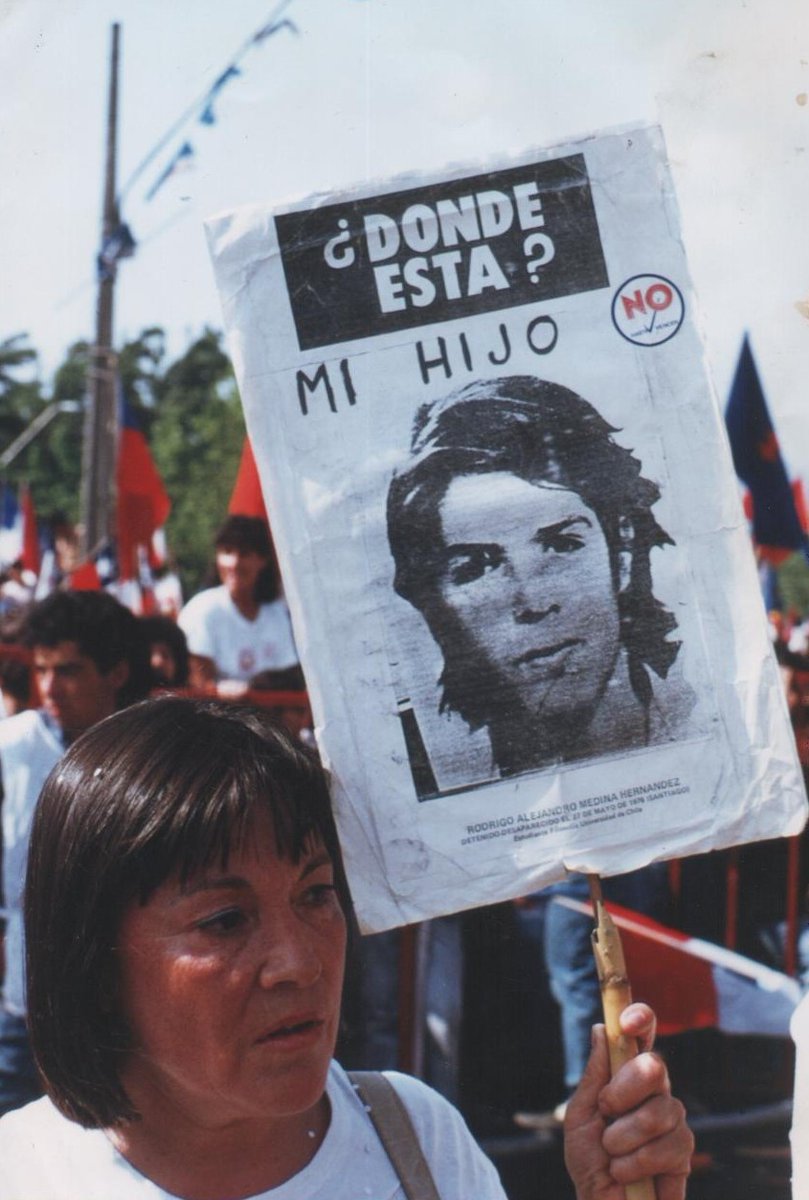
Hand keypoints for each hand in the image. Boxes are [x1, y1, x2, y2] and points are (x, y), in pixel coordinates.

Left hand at [563, 1003, 692, 1199]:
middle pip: (654, 1066)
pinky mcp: (684, 1150)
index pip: (642, 1036)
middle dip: (622, 1092)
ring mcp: (673, 1119)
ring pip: (659, 1111)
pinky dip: (637, 1164)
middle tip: (606, 1112)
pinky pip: (669, 1146)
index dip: (640, 1019)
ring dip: (623, 1139)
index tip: (627, 1023)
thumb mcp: (580, 1116)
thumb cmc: (589, 1162)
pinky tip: (628, 1175)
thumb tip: (601, 1029)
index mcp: (627, 1076)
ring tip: (613, 1156)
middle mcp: (654, 1091)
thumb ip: (593, 1076)